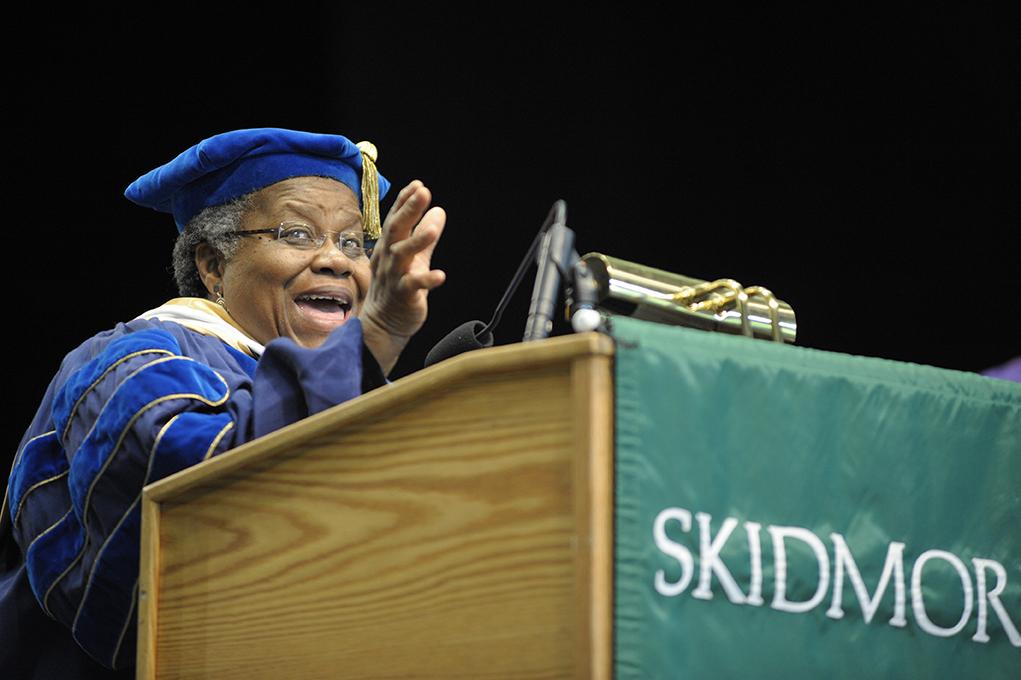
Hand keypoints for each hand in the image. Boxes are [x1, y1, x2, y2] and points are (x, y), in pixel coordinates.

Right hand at [359, 180, 445, 374]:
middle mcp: (388, 259)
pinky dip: (426, 280)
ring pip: (402, 256)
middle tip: (423, 192)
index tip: (418, 185)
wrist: (383, 325)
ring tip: (432, 229)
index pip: (395, 219)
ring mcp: (393, 277)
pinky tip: (440, 275)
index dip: (405, 202)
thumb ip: (425, 234)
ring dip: (417, 241)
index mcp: (389, 247)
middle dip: (408, 211)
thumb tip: (438, 210)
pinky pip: (413, 286)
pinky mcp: (402, 296)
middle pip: (395, 231)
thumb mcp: (414, 257)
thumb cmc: (397, 288)